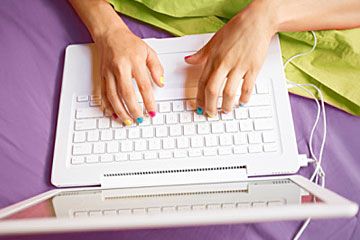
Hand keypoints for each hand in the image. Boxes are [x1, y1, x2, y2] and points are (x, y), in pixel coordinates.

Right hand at [96, 27, 163, 124]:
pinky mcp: (102, 76)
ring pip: (113, 96)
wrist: (110, 35)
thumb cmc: (130, 43)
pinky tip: (113, 114)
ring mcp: (109, 73)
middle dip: (133, 109)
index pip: (143, 85)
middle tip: (140, 120)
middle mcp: (120, 68)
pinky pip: (103, 94)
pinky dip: (107, 106)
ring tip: (127, 121)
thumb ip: (156, 68)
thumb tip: (161, 83)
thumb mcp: (149, 52)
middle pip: (126, 93)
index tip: (153, 111)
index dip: (148, 101)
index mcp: (134, 61)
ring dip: (120, 111)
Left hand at [185, 1, 275, 115]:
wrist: (257, 21)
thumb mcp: (214, 40)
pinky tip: (242, 102)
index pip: (202, 82)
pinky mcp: (253, 68)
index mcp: (214, 59)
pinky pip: (247, 88)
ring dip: (226, 105)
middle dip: (210, 106)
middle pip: (212, 90)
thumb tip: (188, 60)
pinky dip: (244, 98)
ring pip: (229, 92)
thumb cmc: (237, 29)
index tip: (198, 106)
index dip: (199, 97)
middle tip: (210, 113)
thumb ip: (201, 54)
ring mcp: (239, 67)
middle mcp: (224, 64)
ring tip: (226, 110)